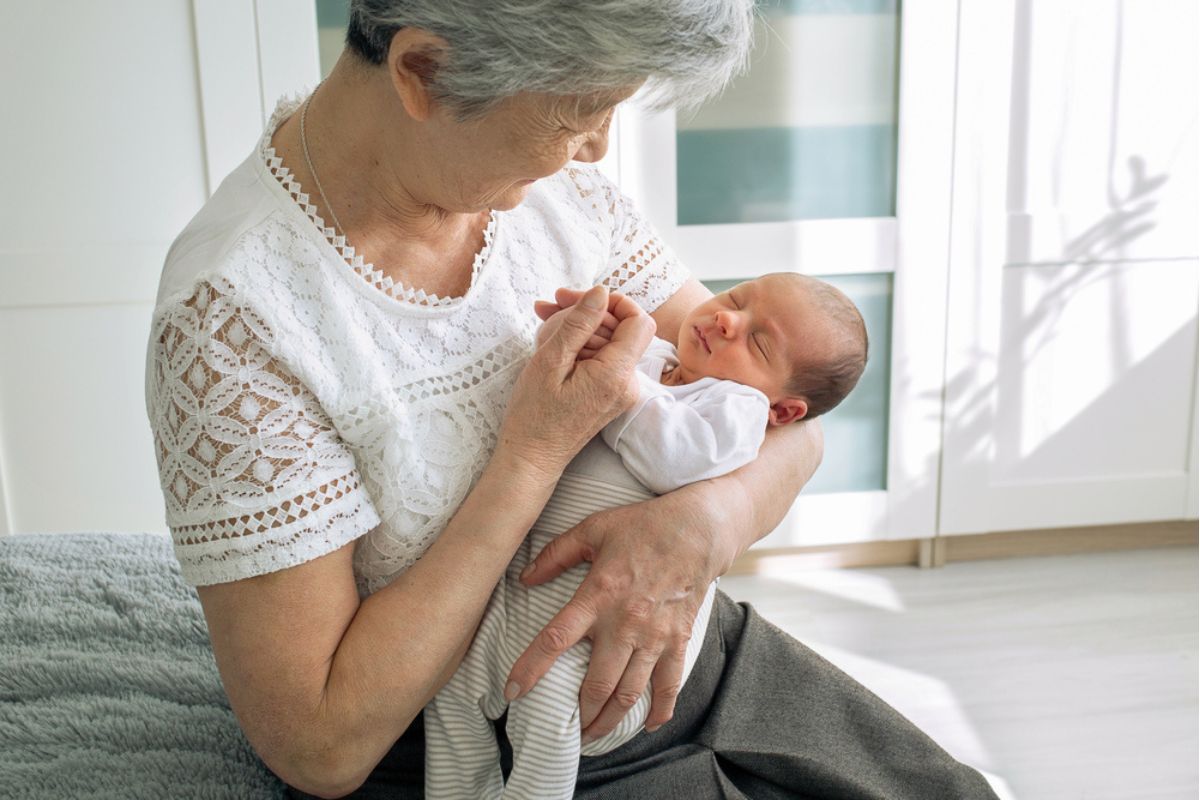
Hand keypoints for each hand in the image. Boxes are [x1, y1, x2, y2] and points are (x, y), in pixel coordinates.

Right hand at [500, 285, 654, 479]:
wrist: (533, 457)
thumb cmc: (535, 415)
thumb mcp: (550, 361)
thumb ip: (579, 323)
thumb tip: (601, 292)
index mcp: (616, 375)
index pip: (638, 320)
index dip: (612, 302)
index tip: (579, 299)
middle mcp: (628, 383)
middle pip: (622, 329)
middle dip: (587, 312)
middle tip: (549, 304)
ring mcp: (622, 391)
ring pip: (610, 342)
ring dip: (580, 327)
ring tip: (543, 320)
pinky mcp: (612, 394)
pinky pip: (603, 358)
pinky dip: (580, 346)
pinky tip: (553, 342)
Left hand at [505, 483, 735, 741]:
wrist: (698, 530)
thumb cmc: (643, 526)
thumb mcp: (593, 528)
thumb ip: (556, 554)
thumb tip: (526, 578)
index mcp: (598, 595)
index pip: (556, 639)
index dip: (531, 668)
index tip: (513, 691)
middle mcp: (624, 622)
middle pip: (596, 684)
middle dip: (579, 714)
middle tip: (566, 731)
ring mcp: (654, 636)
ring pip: (628, 693)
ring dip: (609, 721)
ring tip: (594, 736)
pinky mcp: (678, 640)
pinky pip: (669, 685)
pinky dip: (658, 711)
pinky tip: (646, 725)